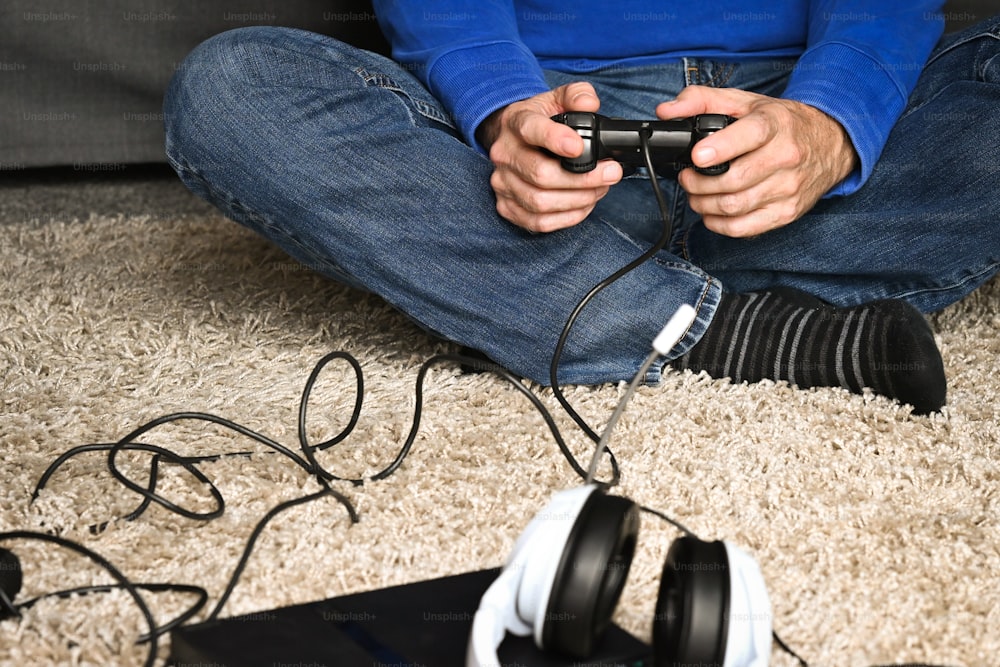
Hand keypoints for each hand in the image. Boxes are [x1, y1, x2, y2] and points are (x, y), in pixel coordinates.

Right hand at [477, 82, 622, 232]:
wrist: (512, 139)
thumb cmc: (539, 121)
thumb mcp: (557, 99)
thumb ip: (577, 95)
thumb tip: (590, 103)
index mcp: (516, 122)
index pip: (531, 130)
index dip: (555, 140)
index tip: (578, 147)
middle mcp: (504, 154)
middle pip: (540, 174)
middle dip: (583, 179)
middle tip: (610, 174)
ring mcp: (503, 183)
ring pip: (540, 202)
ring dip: (578, 200)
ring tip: (599, 189)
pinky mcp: (507, 206)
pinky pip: (538, 222)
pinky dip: (567, 218)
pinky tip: (583, 205)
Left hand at [657, 86, 857, 237]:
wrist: (830, 143)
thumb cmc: (781, 123)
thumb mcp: (745, 102)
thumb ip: (701, 101)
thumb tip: (666, 111)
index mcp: (775, 124)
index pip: (750, 136)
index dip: (721, 149)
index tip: (698, 157)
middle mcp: (786, 156)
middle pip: (734, 180)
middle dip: (698, 183)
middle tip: (687, 178)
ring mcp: (789, 187)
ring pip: (736, 206)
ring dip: (704, 205)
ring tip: (696, 195)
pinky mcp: (788, 212)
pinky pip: (745, 228)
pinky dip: (719, 225)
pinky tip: (711, 213)